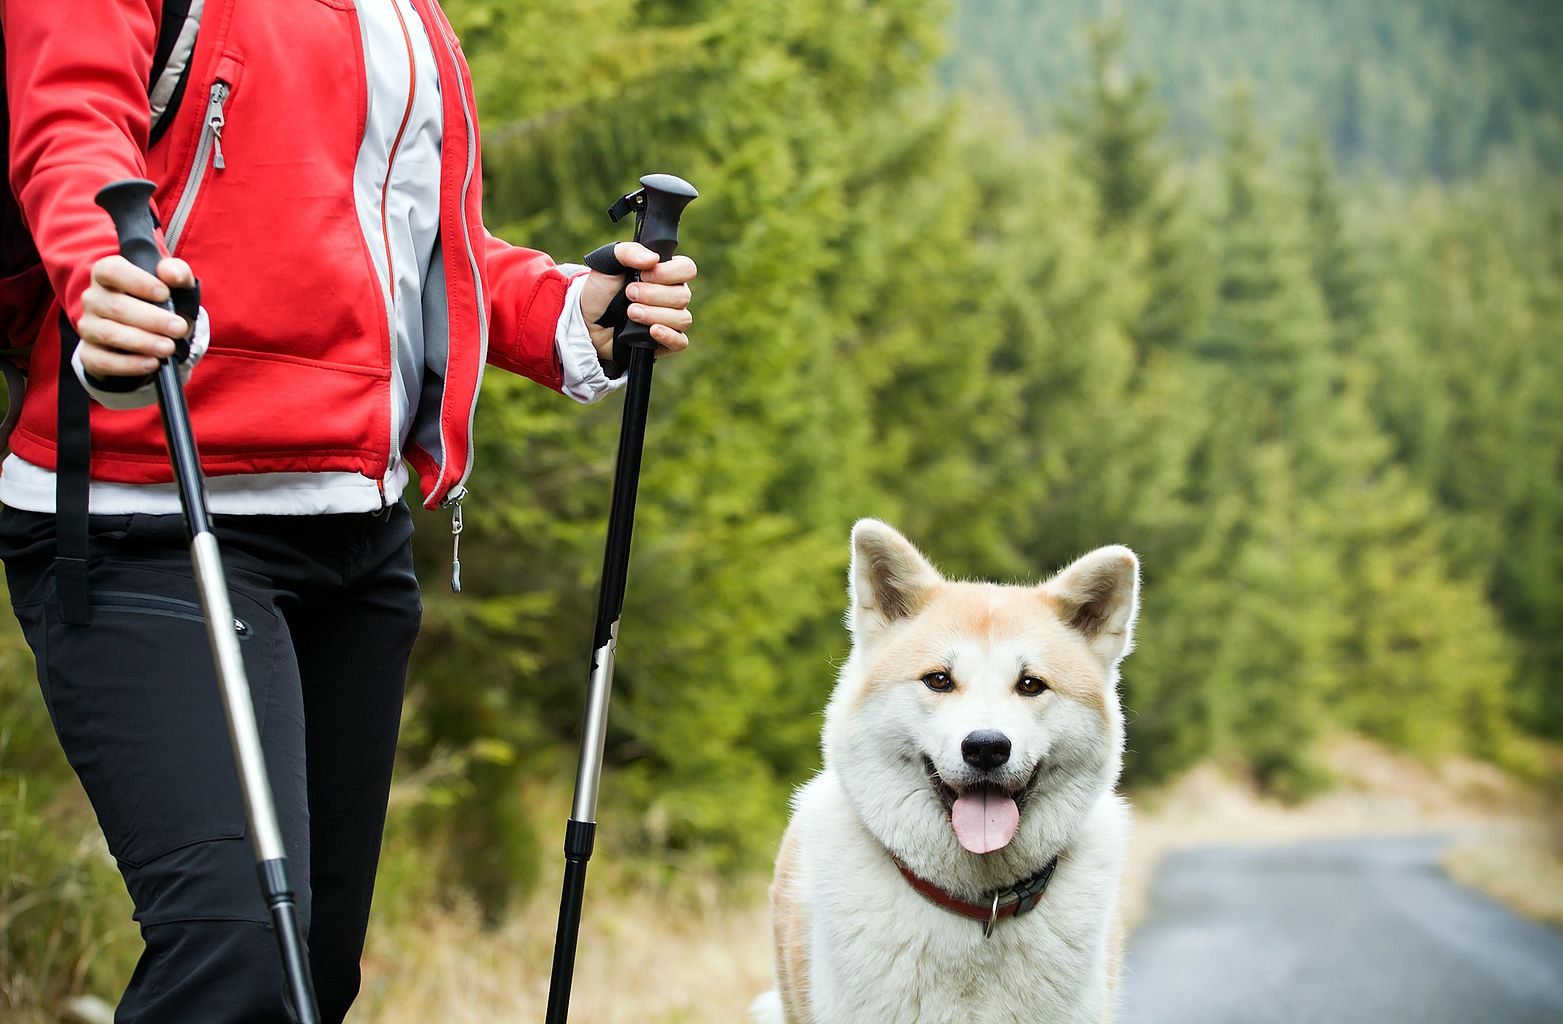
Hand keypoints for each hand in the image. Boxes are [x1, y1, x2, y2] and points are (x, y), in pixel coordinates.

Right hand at [77, 255, 194, 378]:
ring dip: (142, 342)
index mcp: (107, 274)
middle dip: (151, 319)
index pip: (111, 270)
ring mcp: (89, 328)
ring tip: (168, 348)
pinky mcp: (90, 355)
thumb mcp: (174, 285)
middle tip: (178, 328)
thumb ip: (176, 272)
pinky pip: (103, 361)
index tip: (164, 294)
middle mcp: (93, 299)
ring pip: (109, 334)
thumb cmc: (161, 303)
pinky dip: (129, 364)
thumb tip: (171, 274)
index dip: (138, 281)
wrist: (152, 334)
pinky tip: (152, 363)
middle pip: (116, 306)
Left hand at [578, 241, 695, 360]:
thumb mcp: (607, 263)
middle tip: (629, 294)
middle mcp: (673, 296)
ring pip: (681, 318)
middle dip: (652, 295)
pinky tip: (652, 331)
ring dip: (654, 314)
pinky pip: (680, 342)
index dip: (667, 273)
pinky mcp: (665, 342)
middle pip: (682, 295)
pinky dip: (668, 335)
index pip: (687, 269)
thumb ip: (628, 252)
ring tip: (630, 313)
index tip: (643, 275)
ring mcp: (671, 321)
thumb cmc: (601, 290)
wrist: (587, 320)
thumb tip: (653, 259)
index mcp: (666, 274)